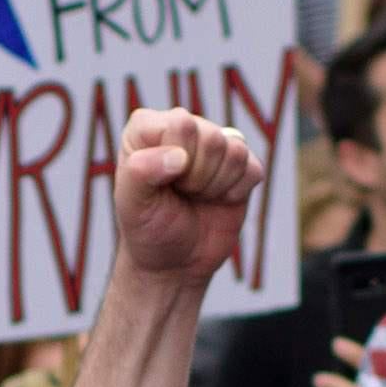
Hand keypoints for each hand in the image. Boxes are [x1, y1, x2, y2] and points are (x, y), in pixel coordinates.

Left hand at [107, 104, 268, 290]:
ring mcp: (215, 145)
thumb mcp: (131, 204)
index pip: (182, 124)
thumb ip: (141, 173)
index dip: (177, 160)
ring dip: (215, 186)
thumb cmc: (147, 228)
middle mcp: (184, 128)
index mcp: (149, 128)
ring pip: (235, 151)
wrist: (174, 262)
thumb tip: (179, 157)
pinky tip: (217, 200)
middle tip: (180, 193)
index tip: (161, 184)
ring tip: (196, 196)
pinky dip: (236, 193)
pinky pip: (253, 169)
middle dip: (197, 177)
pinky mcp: (242, 166)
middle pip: (212, 138)